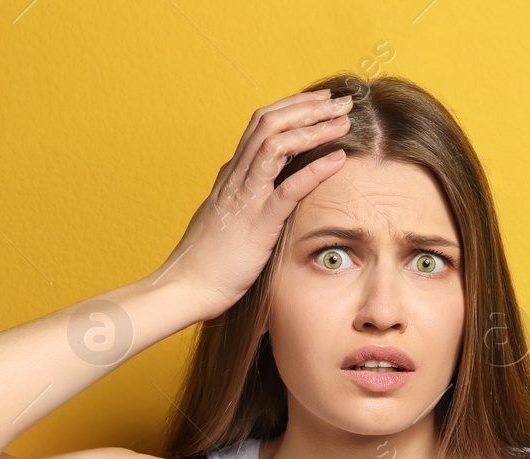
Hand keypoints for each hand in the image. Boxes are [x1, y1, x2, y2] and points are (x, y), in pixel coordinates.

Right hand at [156, 88, 354, 320]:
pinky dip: (315, 170)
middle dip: (307, 107)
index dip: (292, 107)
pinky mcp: (257, 223)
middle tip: (339, 100)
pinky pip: (288, 189)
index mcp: (231, 175)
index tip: (320, 102)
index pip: (261, 125)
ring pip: (277, 144)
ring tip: (343, 121)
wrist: (186, 287)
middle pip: (270, 123)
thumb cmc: (207, 261)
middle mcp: (236, 177)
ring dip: (312, 128)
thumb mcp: (224, 219)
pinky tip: (339, 158)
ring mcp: (245, 197)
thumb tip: (258, 190)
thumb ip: (240, 199)